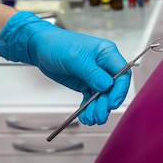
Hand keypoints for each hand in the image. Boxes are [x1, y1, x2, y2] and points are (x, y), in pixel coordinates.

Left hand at [0, 12, 130, 124]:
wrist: (39, 46)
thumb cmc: (57, 44)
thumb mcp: (75, 58)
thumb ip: (92, 73)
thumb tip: (106, 85)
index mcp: (107, 53)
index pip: (122, 73)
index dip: (120, 89)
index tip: (112, 103)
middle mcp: (104, 65)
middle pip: (114, 88)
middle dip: (107, 103)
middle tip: (99, 115)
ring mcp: (96, 75)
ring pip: (103, 96)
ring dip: (98, 108)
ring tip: (91, 118)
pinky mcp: (86, 83)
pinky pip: (91, 98)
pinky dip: (89, 108)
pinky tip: (86, 115)